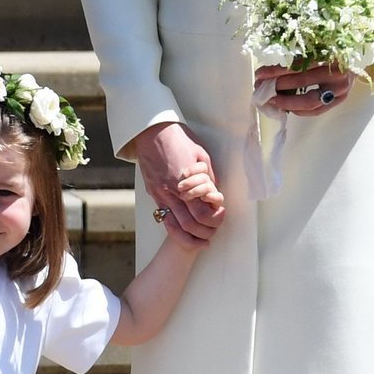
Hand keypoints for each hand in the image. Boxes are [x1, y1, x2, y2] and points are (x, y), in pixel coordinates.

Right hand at [134, 122, 224, 248]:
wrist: (152, 133)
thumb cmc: (179, 140)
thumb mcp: (201, 155)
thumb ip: (208, 177)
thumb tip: (215, 192)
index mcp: (186, 183)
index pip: (202, 213)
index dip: (215, 219)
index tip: (221, 216)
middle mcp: (172, 193)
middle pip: (190, 224)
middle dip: (205, 232)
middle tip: (214, 231)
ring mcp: (160, 195)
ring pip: (175, 227)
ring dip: (189, 237)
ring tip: (201, 240)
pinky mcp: (153, 194)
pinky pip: (164, 218)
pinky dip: (175, 229)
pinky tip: (184, 232)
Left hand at [255, 60, 352, 117]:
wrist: (358, 62)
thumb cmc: (333, 52)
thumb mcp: (319, 47)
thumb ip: (299, 56)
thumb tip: (269, 70)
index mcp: (331, 52)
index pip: (299, 63)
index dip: (277, 70)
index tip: (260, 73)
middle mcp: (337, 72)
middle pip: (302, 81)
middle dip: (278, 85)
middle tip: (261, 88)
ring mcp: (340, 89)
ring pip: (310, 100)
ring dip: (287, 102)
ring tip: (271, 101)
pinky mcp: (340, 100)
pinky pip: (317, 110)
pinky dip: (299, 110)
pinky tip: (287, 107)